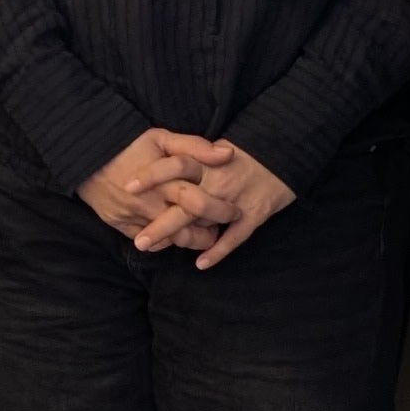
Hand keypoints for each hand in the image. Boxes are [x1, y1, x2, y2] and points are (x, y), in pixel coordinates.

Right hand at [76, 128, 234, 249]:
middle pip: (187, 228)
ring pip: (171, 240)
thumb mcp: (161, 138)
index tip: (234, 210)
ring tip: (201, 235)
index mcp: (164, 181)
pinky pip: (149, 243)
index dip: (220, 210)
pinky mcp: (121, 225)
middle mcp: (150, 203)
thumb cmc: (127, 144)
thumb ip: (196, 147)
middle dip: (210, 233)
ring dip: (190, 240)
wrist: (84, 157)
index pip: (199, 203)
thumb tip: (228, 153)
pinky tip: (173, 233)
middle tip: (220, 229)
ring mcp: (134, 217)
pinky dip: (165, 241)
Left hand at [149, 145, 299, 267]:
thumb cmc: (241, 153)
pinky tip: (201, 263)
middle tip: (138, 240)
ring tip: (155, 249)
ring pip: (204, 220)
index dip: (150, 176)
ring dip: (179, 237)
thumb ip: (190, 156)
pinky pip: (235, 236)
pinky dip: (219, 251)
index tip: (127, 187)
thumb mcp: (213, 147)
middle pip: (183, 201)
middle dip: (159, 222)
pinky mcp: (254, 213)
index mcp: (206, 161)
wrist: (282, 152)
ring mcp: (235, 199)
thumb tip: (158, 166)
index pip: (173, 165)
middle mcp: (218, 180)